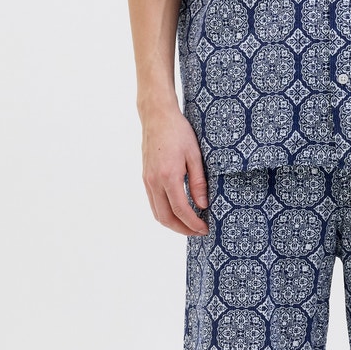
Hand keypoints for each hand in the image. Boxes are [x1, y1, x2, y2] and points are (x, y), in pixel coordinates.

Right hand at [141, 107, 209, 234]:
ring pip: (157, 213)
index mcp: (168, 176)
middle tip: (198, 232)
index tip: (205, 229)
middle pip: (166, 218)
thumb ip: (198, 182)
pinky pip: (153, 203)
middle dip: (182, 229)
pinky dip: (165, 213)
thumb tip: (203, 205)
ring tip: (189, 225)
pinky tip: (177, 211)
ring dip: (172, 224)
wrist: (157, 116)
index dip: (193, 224)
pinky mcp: (145, 178)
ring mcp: (147, 180)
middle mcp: (154, 181)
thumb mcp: (195, 155)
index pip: (181, 210)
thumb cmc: (178, 132)